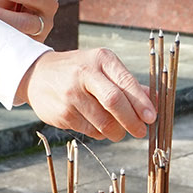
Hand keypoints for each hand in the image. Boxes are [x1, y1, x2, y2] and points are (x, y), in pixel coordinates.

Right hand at [16, 49, 154, 140]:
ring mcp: (71, 95)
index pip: (125, 82)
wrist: (37, 74)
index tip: (152, 117)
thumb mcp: (102, 67)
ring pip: (104, 122)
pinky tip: (99, 126)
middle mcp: (85, 74)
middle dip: (132, 121)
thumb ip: (128, 84)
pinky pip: (90, 131)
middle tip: (141, 131)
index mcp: (100, 59)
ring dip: (118, 131)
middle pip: (114, 102)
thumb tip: (155, 101)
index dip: (141, 103)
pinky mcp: (62, 114)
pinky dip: (101, 133)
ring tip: (120, 131)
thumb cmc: (78, 70)